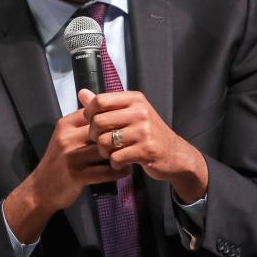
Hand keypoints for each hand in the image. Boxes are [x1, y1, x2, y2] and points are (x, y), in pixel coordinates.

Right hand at [3, 106, 129, 243]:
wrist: (42, 188)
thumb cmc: (59, 159)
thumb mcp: (65, 135)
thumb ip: (82, 121)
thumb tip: (97, 98)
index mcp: (66, 124)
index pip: (94, 114)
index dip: (112, 118)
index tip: (126, 124)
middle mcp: (67, 138)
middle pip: (101, 131)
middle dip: (119, 135)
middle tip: (134, 138)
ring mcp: (71, 157)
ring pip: (105, 150)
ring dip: (122, 153)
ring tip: (132, 153)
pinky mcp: (77, 176)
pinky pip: (105, 171)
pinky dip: (119, 171)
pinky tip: (126, 170)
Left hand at [79, 89, 207, 203]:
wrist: (174, 154)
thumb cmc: (148, 132)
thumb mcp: (130, 113)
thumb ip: (106, 104)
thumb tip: (81, 93)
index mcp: (134, 99)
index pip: (100, 100)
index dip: (89, 113)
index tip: (92, 122)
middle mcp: (140, 111)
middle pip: (99, 121)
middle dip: (94, 135)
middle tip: (100, 141)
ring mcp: (144, 131)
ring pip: (105, 141)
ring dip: (103, 151)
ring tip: (111, 152)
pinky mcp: (146, 150)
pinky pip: (116, 157)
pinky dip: (114, 163)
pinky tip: (121, 161)